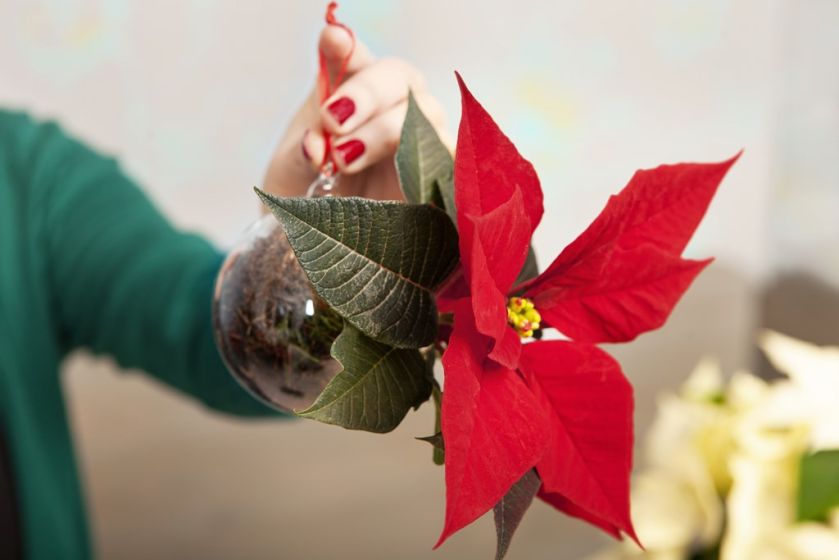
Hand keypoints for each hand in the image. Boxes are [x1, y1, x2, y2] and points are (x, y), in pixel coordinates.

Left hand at [263, 25, 449, 201]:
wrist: (326, 249)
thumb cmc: (307, 200)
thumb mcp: (291, 176)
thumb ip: (301, 154)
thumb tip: (317, 145)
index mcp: (348, 91)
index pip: (352, 54)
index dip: (344, 46)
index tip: (332, 41)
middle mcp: (392, 105)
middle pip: (399, 75)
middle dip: (366, 93)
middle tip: (332, 121)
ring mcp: (423, 137)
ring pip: (425, 114)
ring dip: (386, 131)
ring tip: (345, 159)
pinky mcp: (443, 175)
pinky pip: (451, 159)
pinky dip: (432, 161)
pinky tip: (404, 174)